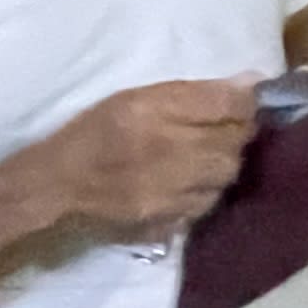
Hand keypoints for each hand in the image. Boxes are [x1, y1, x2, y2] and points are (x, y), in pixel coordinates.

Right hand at [14, 79, 256, 248]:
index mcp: (154, 112)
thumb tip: (250, 84)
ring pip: (224, 178)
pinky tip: (188, 183)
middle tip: (222, 130)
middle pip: (233, 144)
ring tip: (202, 157)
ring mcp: (168, 195)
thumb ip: (193, 92)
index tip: (244, 103)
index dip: (245, 102)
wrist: (57, 187)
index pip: (228, 106)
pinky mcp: (165, 223)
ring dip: (221, 165)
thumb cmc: (94, 131)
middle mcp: (167, 153)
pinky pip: (205, 205)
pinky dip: (205, 192)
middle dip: (236, 135)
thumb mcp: (135, 97)